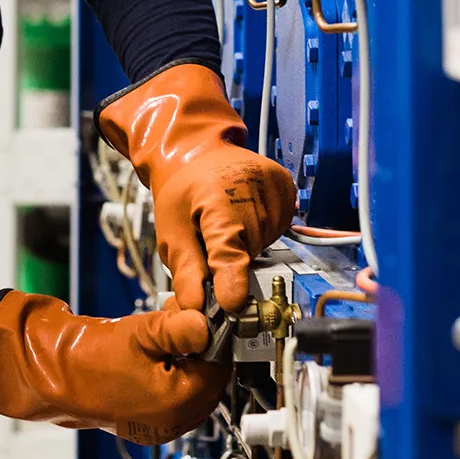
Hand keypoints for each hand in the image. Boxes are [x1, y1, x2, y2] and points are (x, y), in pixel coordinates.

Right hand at [0, 292, 228, 443]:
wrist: (51, 373)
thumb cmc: (88, 358)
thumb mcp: (141, 333)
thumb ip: (180, 328)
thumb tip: (208, 323)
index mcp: (176, 404)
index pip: (218, 369)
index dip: (216, 339)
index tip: (210, 315)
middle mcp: (171, 422)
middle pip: (208, 382)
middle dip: (202, 349)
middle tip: (189, 319)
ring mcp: (157, 425)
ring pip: (191, 389)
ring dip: (189, 359)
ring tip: (170, 330)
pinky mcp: (144, 420)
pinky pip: (173, 396)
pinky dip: (173, 373)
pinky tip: (158, 348)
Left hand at [98, 63, 295, 313]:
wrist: (198, 150)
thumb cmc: (182, 191)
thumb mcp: (171, 230)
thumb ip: (186, 270)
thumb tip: (195, 308)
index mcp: (218, 201)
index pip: (229, 251)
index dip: (231, 282)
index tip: (233, 305)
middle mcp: (253, 192)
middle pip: (249, 254)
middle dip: (230, 261)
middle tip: (210, 241)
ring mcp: (275, 188)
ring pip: (265, 244)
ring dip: (246, 246)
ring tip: (227, 222)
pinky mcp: (288, 187)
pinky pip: (279, 229)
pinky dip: (261, 231)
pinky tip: (244, 214)